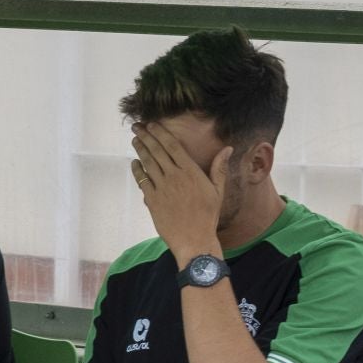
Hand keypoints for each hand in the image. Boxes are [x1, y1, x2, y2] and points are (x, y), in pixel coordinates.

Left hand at [131, 123, 226, 265]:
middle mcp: (174, 176)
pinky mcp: (152, 200)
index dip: (161, 133)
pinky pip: (142, 181)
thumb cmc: (208, 215)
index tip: (152, 124)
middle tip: (137, 126)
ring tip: (134, 139)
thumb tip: (228, 148)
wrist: (193, 238)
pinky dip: (137, 170)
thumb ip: (219, 168)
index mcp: (190, 171)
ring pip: (148, 164)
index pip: (173, 146)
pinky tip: (134, 162)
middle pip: (157, 151)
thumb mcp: (217, 190)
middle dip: (146, 136)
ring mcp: (161, 188)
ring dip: (140, 150)